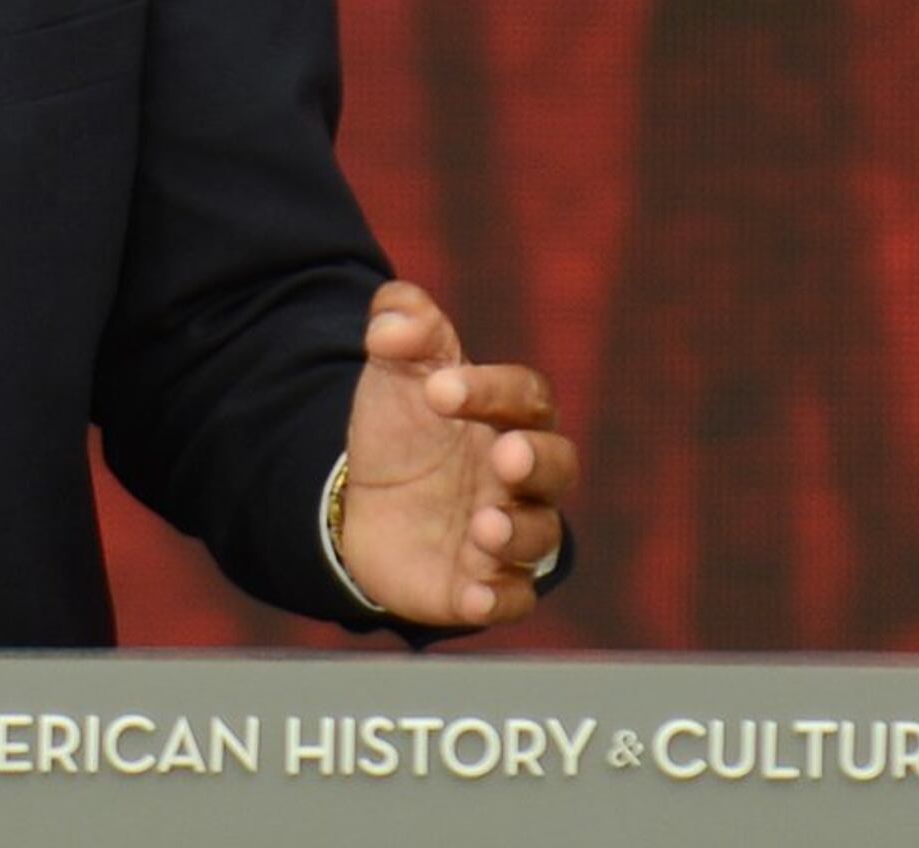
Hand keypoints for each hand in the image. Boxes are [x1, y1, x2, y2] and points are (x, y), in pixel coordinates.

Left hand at [335, 280, 577, 626]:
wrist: (360, 502)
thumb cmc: (402, 429)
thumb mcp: (395, 371)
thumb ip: (401, 329)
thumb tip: (392, 321)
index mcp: (510, 416)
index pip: (525, 396)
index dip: (491, 390)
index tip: (438, 390)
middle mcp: (520, 476)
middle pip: (558, 466)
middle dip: (537, 461)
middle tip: (506, 456)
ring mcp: (506, 532)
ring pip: (540, 536)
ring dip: (518, 531)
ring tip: (483, 525)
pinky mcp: (481, 585)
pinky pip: (512, 599)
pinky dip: (499, 598)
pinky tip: (474, 593)